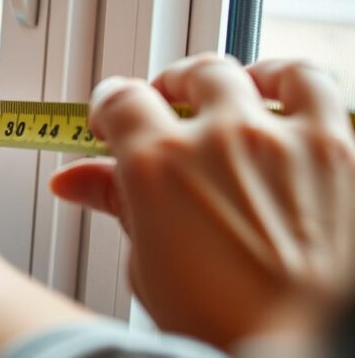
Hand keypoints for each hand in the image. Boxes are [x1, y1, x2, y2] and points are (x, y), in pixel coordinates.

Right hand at [51, 55, 354, 347]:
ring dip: (236, 77)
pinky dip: (295, 86)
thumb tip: (75, 180)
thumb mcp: (146, 264)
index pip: (121, 100)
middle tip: (169, 106)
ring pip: (255, 72)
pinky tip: (286, 101)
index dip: (110, 105)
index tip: (113, 116)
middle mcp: (219, 139)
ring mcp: (283, 140)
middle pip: (189, 76)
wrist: (295, 349)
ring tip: (233, 88)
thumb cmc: (221, 320)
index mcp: (158, 163)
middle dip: (171, 87)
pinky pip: (318, 88)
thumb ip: (116, 203)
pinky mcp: (339, 152)